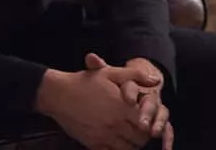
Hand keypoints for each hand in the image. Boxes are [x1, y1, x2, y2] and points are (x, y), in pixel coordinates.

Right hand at [35, 56, 160, 149]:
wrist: (59, 95)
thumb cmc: (86, 82)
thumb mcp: (111, 73)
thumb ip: (136, 76)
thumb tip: (157, 81)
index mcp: (122, 107)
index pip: (147, 124)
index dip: (151, 123)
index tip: (149, 118)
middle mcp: (115, 124)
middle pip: (140, 139)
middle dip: (144, 135)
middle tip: (143, 129)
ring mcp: (104, 136)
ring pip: (128, 149)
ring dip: (133, 144)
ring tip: (132, 136)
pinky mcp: (93, 144)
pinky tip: (118, 142)